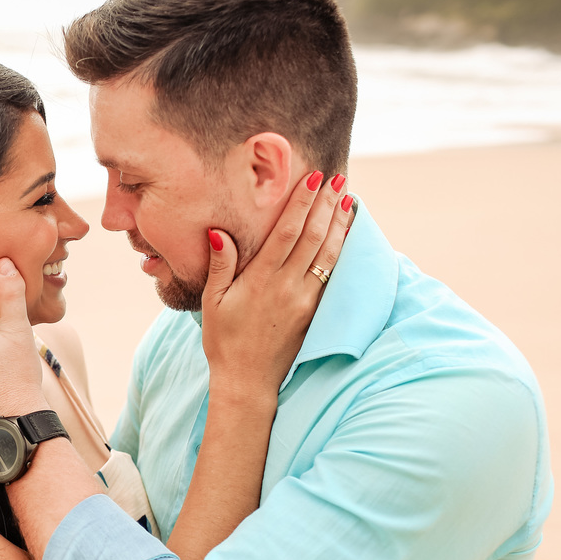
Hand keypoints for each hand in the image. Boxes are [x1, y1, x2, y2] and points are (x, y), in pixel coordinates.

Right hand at [201, 172, 351, 401]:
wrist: (247, 381)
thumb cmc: (224, 340)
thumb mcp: (212, 302)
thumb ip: (220, 265)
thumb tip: (220, 232)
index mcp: (261, 281)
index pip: (288, 232)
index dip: (303, 203)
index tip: (313, 178)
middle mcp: (288, 287)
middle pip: (314, 237)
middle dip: (327, 205)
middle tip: (337, 178)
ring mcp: (305, 300)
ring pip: (329, 254)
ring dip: (340, 224)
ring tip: (348, 198)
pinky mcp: (315, 312)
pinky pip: (332, 274)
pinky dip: (342, 250)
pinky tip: (347, 234)